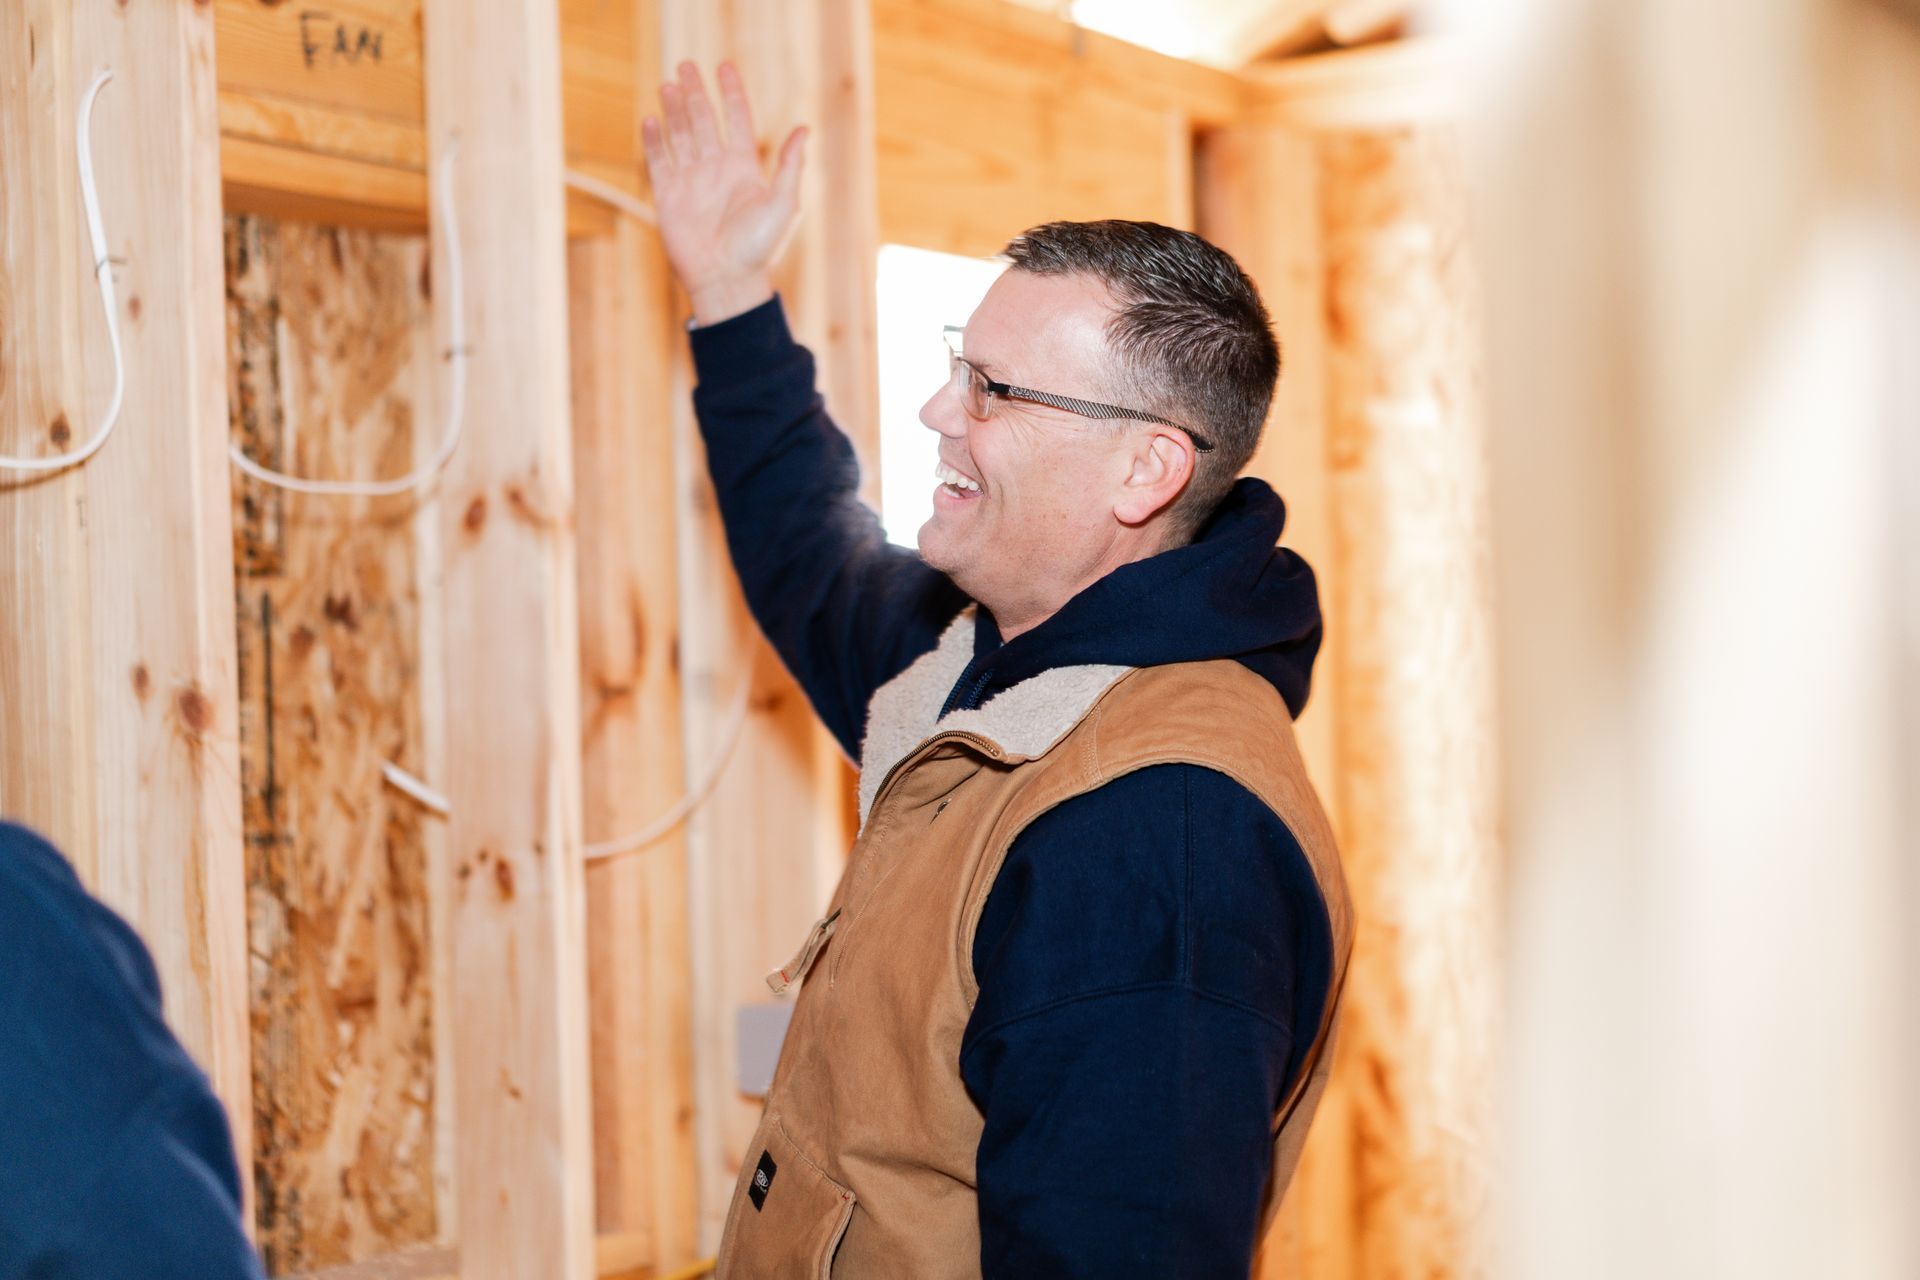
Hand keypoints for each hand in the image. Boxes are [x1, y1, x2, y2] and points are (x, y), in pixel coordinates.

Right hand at [642, 61, 807, 325]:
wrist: (726, 279)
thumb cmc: (759, 248)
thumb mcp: (782, 204)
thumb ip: (790, 166)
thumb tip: (804, 128)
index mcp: (743, 167)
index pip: (736, 119)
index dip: (731, 93)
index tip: (724, 66)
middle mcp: (716, 169)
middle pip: (703, 120)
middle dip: (695, 93)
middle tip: (686, 65)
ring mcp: (691, 181)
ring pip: (680, 135)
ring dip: (674, 109)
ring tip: (669, 84)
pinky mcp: (668, 196)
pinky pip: (659, 161)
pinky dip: (654, 140)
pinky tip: (651, 118)